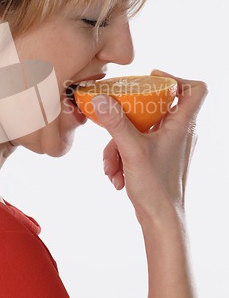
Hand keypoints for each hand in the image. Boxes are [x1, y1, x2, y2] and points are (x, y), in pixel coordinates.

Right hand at [92, 69, 207, 223]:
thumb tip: (102, 99)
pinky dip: (122, 155)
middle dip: (130, 114)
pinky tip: (116, 174)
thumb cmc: (157, 188)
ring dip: (119, 143)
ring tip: (112, 164)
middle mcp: (180, 132)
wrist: (160, 220)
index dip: (176, 78)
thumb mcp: (132, 150)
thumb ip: (116, 123)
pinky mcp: (157, 157)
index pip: (196, 89)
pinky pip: (136, 144)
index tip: (150, 79)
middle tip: (117, 113)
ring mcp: (168, 145)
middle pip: (159, 105)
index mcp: (183, 124)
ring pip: (141, 128)